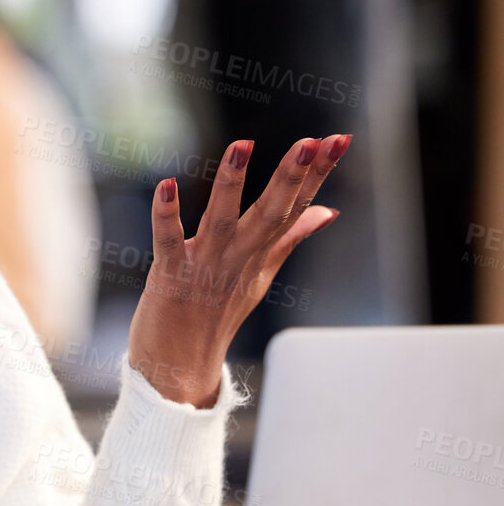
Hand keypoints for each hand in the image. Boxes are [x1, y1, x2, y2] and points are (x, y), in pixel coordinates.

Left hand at [128, 133, 349, 406]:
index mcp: (261, 254)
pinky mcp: (170, 275)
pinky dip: (166, 214)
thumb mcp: (260, 275)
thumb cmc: (215, 315)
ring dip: (231, 183)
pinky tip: (166, 184)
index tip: (340, 139)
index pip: (295, 207)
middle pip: (271, 213)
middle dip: (293, 177)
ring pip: (222, 219)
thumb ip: (288, 240)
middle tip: (314, 142)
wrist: (178, 367)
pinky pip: (168, 240)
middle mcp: (238, 258)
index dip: (318, 173)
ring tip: (243, 145)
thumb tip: (327, 211)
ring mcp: (205, 267)